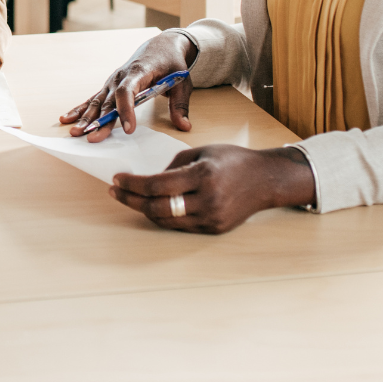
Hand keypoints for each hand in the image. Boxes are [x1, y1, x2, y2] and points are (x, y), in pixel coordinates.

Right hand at [59, 31, 195, 139]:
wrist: (161, 45)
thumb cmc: (172, 64)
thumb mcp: (182, 82)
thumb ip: (180, 105)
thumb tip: (184, 126)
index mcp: (140, 71)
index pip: (128, 91)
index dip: (126, 110)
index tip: (128, 129)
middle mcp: (121, 76)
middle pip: (109, 101)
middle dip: (100, 121)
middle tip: (93, 138)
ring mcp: (113, 80)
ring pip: (98, 101)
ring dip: (86, 117)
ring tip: (76, 133)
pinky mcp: (109, 86)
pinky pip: (93, 98)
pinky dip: (80, 109)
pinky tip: (67, 118)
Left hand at [108, 144, 314, 233]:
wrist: (266, 180)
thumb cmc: (234, 160)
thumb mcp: (203, 152)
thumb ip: (174, 165)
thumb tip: (149, 179)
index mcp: (203, 176)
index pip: (157, 185)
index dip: (132, 184)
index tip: (117, 179)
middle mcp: (207, 200)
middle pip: (157, 207)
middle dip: (131, 200)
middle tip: (116, 192)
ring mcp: (211, 218)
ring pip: (166, 221)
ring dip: (144, 210)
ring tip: (131, 198)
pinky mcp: (214, 229)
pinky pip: (181, 226)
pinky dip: (164, 216)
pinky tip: (154, 206)